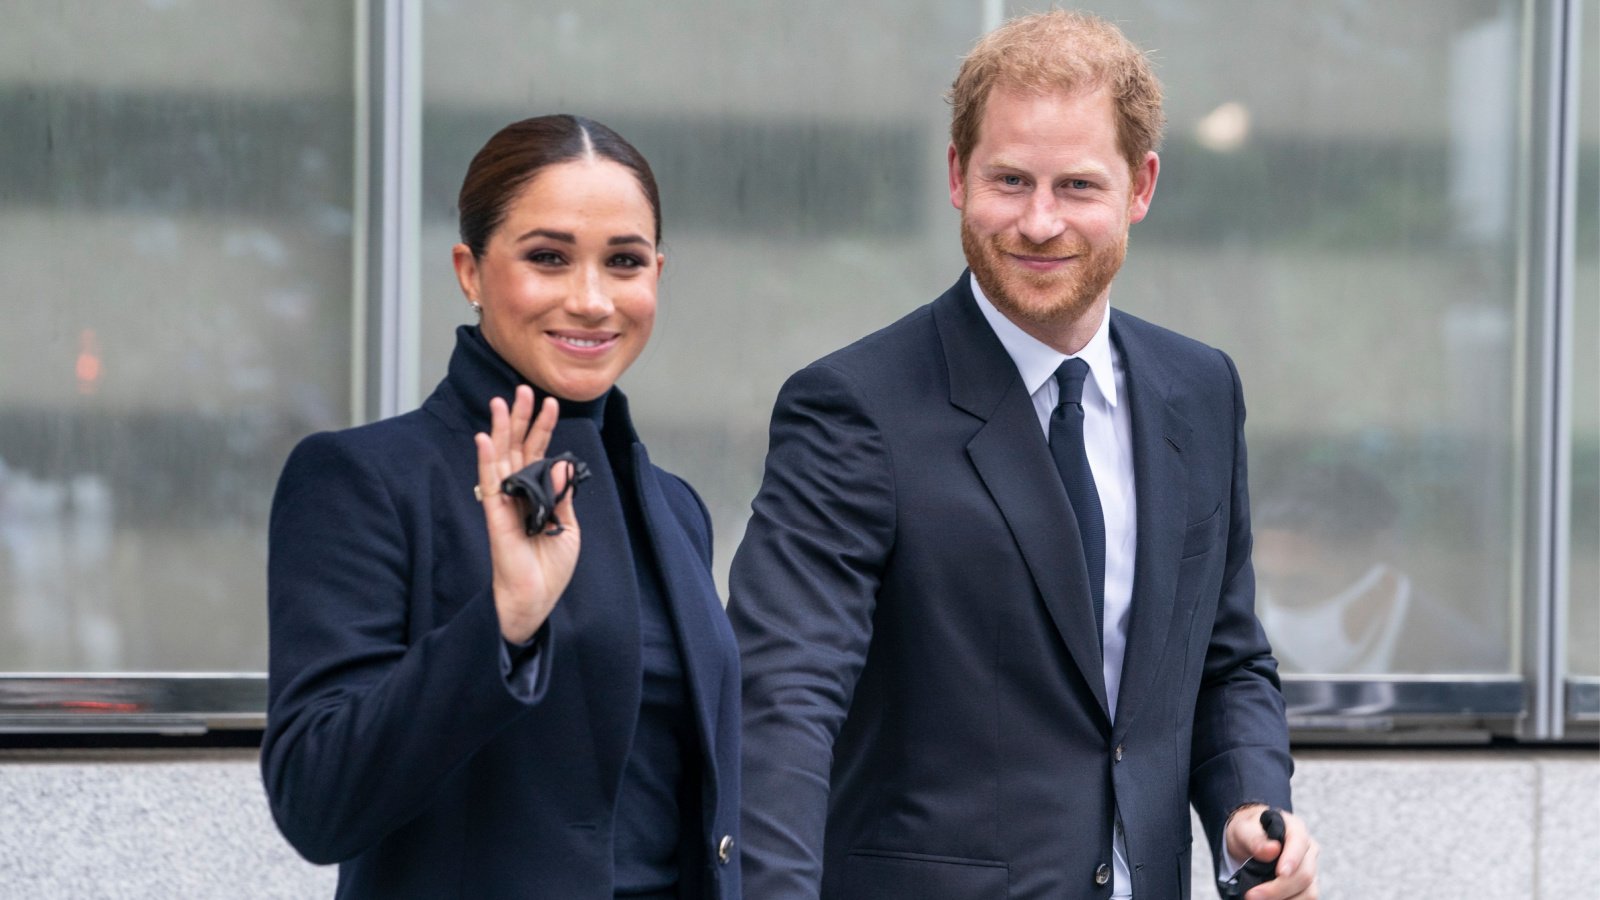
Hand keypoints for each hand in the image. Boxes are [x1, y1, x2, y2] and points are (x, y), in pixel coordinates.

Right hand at [475, 385, 579, 642]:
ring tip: (502, 401)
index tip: (550, 402)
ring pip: (501, 458)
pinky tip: (484, 438)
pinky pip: (489, 484)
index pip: (539, 453)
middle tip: (522, 389)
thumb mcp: (568, 526)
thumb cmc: (550, 567)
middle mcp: (518, 493)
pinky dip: (486, 460)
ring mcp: (505, 502)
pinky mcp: (495, 516)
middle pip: (517, 447)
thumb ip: (562, 494)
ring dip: (501, 429)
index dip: (544, 428)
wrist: (536, 598)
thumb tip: (561, 462)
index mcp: (537, 494)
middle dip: (520, 418)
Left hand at [1224, 804, 1319, 899]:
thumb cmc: (1248, 833)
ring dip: (1284, 899)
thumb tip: (1272, 850)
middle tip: (1252, 895)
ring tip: (1258, 899)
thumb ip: (1255, 839)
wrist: (1249, 841)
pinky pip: (1305, 899)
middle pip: (1304, 874)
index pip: (1299, 843)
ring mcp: (1310, 869)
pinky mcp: (1307, 886)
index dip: (1292, 859)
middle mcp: (1308, 850)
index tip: (1280, 873)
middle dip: (1278, 888)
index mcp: (1295, 829)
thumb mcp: (1243, 830)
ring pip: (1308, 892)